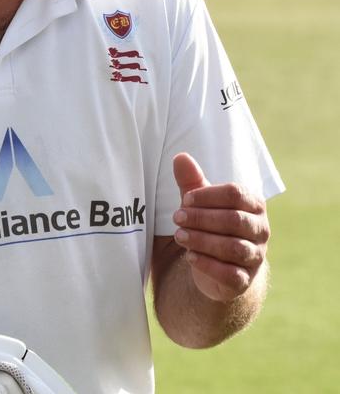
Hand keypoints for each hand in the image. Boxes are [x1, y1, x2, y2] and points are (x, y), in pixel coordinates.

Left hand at [172, 152, 269, 302]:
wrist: (221, 265)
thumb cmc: (211, 223)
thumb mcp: (200, 202)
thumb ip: (191, 181)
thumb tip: (180, 157)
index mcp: (254, 205)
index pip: (235, 193)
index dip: (208, 195)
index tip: (185, 199)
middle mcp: (261, 230)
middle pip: (234, 220)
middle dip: (202, 218)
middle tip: (177, 217)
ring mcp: (256, 257)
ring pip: (234, 247)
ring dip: (203, 240)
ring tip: (179, 236)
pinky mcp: (245, 280)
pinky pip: (231, 274)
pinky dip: (209, 265)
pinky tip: (190, 256)